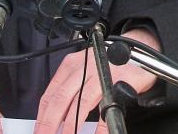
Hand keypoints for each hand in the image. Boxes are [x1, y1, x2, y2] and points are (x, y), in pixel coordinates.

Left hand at [34, 27, 159, 133]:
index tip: (39, 130)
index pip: (50, 94)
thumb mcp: (85, 72)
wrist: (138, 52)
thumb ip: (70, 91)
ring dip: (71, 126)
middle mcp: (85, 66)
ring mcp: (102, 73)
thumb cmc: (109, 65)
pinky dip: (101, 127)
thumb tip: (54, 118)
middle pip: (61, 99)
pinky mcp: (119, 80)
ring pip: (81, 103)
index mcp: (72, 65)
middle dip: (50, 124)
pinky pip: (107, 108)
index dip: (42, 116)